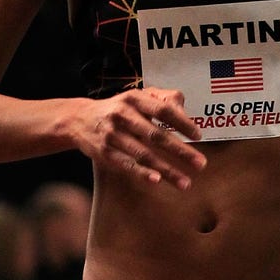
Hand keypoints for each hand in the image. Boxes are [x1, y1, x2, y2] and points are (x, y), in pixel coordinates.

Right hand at [75, 88, 205, 190]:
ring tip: (186, 182)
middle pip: (156, 135)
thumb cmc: (119, 109)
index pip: (163, 110)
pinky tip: (156, 181)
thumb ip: (163, 100)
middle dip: (180, 151)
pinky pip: (126, 164)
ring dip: (166, 170)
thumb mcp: (137, 97)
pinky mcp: (104, 152)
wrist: (78, 119)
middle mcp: (122, 115)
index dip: (182, 123)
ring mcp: (112, 135)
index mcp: (134, 99)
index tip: (199, 136)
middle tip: (201, 164)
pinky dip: (141, 173)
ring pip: (143, 154)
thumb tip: (186, 114)